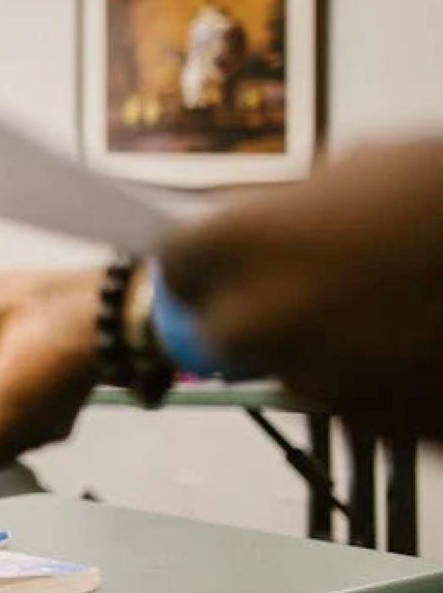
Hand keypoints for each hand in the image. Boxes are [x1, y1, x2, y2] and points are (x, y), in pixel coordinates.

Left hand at [160, 139, 442, 417]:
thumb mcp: (360, 169)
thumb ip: (291, 208)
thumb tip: (262, 226)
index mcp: (241, 242)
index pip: (175, 265)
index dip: (201, 262)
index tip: (214, 264)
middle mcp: (262, 317)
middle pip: (219, 333)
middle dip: (248, 313)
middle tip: (297, 291)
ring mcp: (318, 376)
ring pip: (292, 370)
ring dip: (320, 345)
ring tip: (384, 307)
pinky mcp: (376, 423)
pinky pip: (355, 402)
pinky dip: (376, 378)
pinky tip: (418, 339)